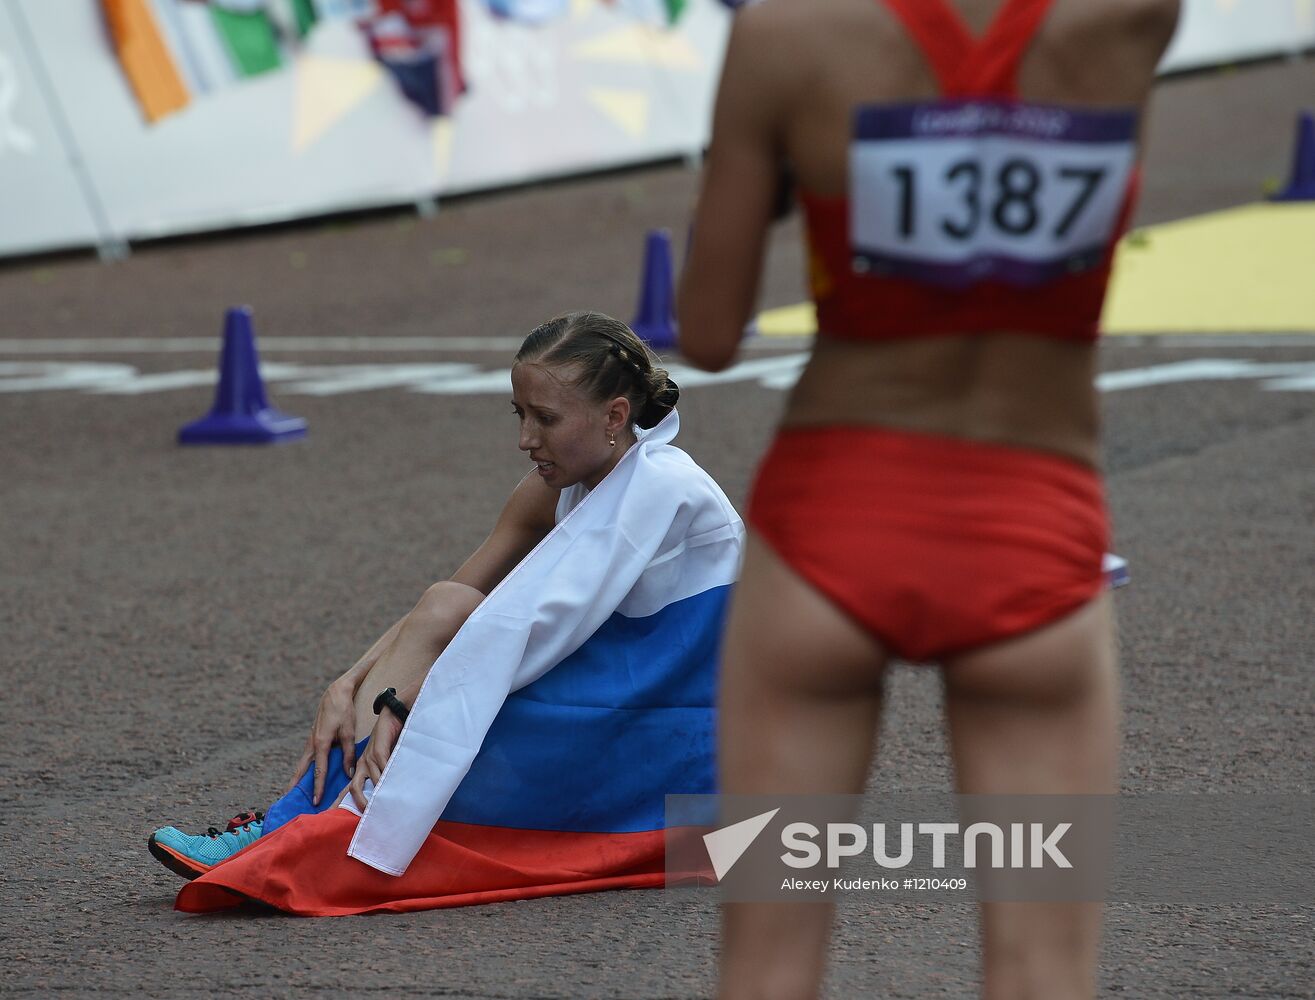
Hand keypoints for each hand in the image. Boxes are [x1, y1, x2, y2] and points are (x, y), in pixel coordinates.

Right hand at [287, 677, 358, 805]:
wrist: (336, 693)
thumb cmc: (344, 712)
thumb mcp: (349, 732)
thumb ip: (348, 754)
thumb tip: (348, 773)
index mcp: (320, 743)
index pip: (319, 771)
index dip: (318, 787)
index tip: (315, 801)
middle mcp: (312, 744)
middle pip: (302, 769)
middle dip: (295, 785)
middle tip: (288, 800)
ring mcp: (310, 741)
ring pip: (303, 763)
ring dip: (298, 777)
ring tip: (293, 791)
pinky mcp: (313, 738)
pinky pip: (307, 757)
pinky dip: (305, 767)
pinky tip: (307, 774)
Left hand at [335, 707, 404, 811]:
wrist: (390, 716)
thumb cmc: (388, 740)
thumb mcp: (382, 759)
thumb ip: (380, 774)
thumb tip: (382, 793)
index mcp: (361, 768)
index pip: (349, 788)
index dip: (342, 802)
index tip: (335, 817)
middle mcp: (362, 764)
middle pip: (353, 788)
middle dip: (357, 802)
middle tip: (363, 816)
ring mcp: (369, 758)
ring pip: (370, 781)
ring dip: (375, 795)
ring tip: (380, 808)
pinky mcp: (379, 750)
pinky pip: (383, 768)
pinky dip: (387, 779)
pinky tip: (391, 788)